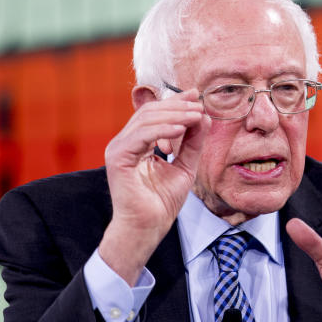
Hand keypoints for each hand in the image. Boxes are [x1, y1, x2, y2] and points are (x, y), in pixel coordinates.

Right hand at [99, 89, 209, 285]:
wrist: (149, 227)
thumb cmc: (162, 201)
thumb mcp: (185, 165)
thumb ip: (192, 142)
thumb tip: (203, 116)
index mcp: (137, 142)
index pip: (155, 114)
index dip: (176, 102)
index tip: (197, 95)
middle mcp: (125, 142)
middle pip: (150, 112)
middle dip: (177, 106)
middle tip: (199, 105)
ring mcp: (118, 148)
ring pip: (146, 120)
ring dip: (174, 115)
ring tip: (196, 116)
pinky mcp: (118, 158)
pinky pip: (141, 136)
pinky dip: (162, 130)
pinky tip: (181, 129)